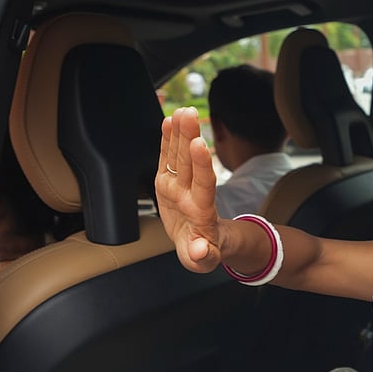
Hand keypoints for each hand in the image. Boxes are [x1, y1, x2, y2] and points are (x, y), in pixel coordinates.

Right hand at [155, 107, 223, 272]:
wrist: (202, 245)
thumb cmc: (203, 253)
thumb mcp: (203, 261)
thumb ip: (201, 256)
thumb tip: (199, 251)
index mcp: (200, 211)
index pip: (204, 183)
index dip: (201, 164)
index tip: (200, 144)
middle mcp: (190, 194)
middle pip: (191, 163)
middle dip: (189, 137)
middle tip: (189, 114)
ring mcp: (180, 187)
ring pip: (180, 156)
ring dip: (181, 133)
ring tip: (182, 111)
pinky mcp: (169, 183)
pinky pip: (169, 159)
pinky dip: (168, 140)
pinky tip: (169, 121)